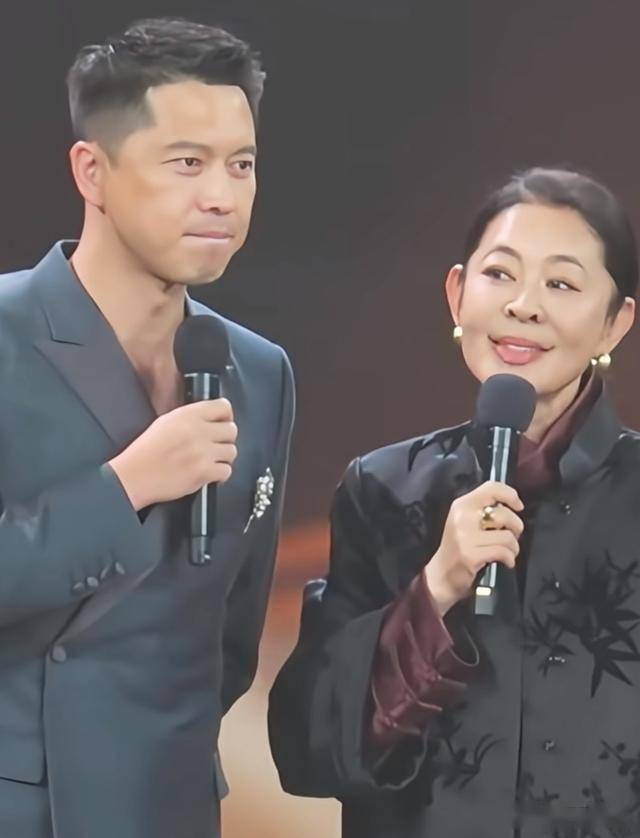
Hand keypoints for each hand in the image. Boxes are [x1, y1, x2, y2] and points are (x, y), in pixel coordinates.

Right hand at [108, 399, 237, 510]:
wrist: (133, 476)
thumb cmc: (144, 453)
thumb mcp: (165, 422)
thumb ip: (190, 418)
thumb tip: (211, 419)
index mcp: (187, 415)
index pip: (223, 407)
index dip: (226, 416)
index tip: (223, 423)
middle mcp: (197, 431)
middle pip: (232, 430)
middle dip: (226, 439)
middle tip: (217, 445)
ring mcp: (202, 452)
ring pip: (232, 451)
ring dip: (223, 457)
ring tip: (211, 461)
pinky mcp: (204, 472)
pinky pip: (226, 471)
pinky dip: (221, 475)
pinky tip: (210, 474)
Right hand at [424, 481, 523, 615]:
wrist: (440, 575)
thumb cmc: (457, 547)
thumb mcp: (465, 522)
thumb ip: (482, 510)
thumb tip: (511, 505)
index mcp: (461, 505)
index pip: (491, 488)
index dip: (511, 495)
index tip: (518, 506)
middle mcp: (462, 517)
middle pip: (504, 514)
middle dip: (516, 527)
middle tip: (510, 536)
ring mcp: (465, 537)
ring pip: (507, 536)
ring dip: (513, 547)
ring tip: (507, 552)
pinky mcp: (471, 555)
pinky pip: (503, 552)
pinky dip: (510, 558)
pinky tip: (505, 562)